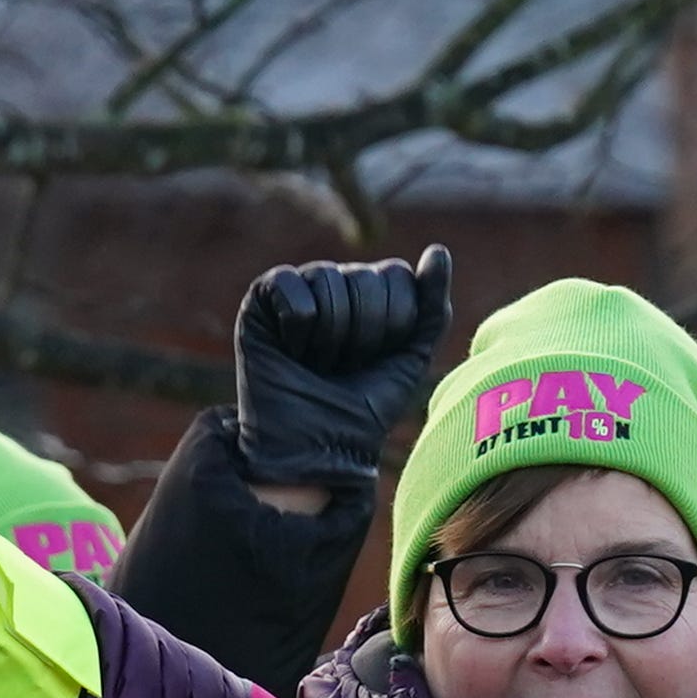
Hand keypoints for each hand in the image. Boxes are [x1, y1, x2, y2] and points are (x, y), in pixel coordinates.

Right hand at [234, 247, 461, 486]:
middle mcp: (335, 284)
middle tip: (342, 366)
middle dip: (361, 333)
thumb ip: (430, 305)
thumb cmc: (363, 407)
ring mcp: (296, 290)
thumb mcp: (412, 355)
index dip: (393, 323)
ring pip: (327, 279)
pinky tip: (290, 350)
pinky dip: (296, 323)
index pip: (395, 274)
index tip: (376, 359)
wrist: (318, 447)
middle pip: (364, 278)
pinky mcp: (258, 302)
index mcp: (371, 293)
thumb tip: (438, 250)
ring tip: (316, 362)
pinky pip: (289, 284)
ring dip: (329, 336)